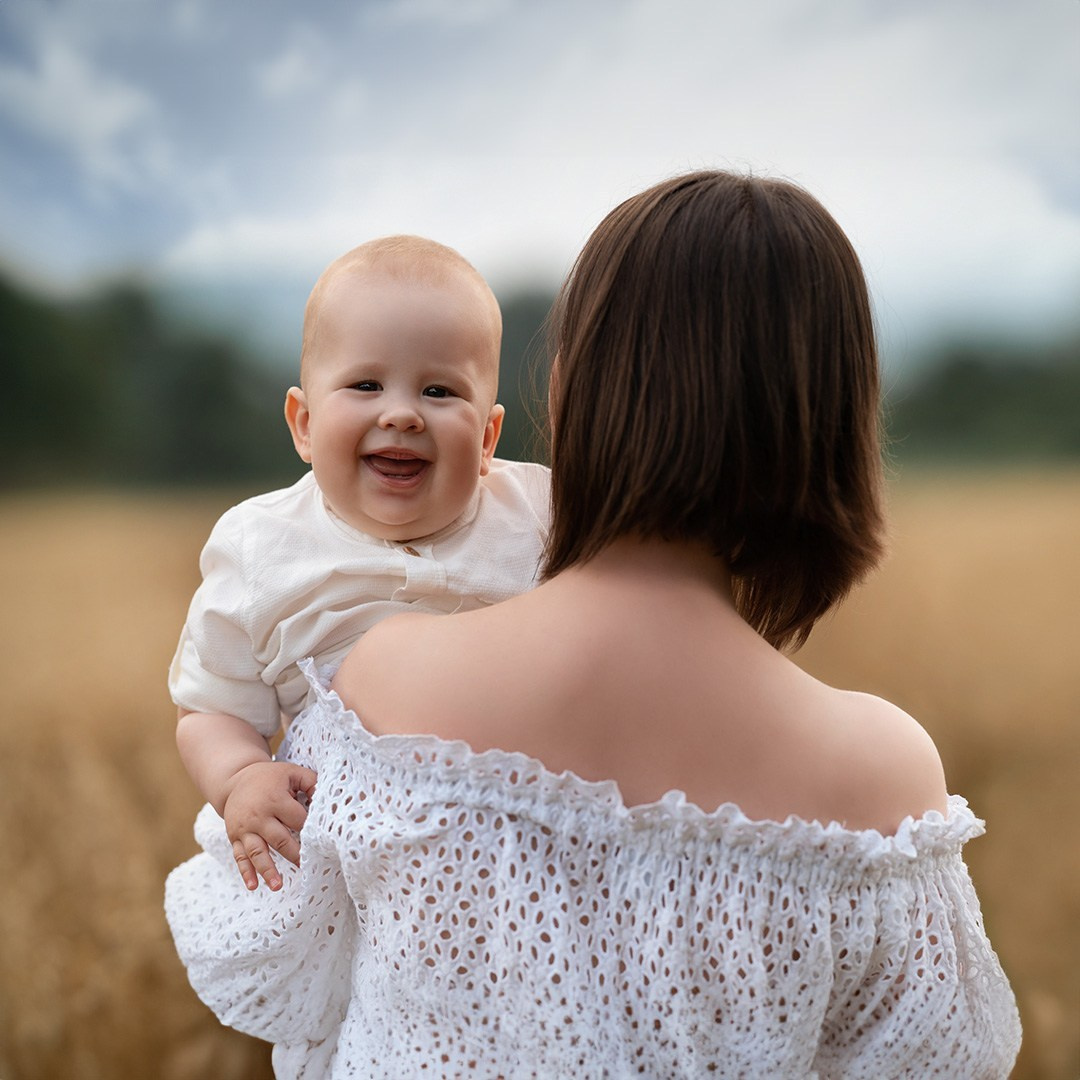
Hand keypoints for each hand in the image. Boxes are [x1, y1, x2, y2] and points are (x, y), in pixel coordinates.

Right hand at [221, 761, 317, 890]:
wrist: (235, 779)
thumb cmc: (270, 777)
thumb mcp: (292, 772)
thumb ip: (311, 782)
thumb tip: (327, 799)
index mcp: (275, 799)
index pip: (297, 819)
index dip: (310, 829)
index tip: (323, 842)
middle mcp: (259, 816)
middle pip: (279, 839)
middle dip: (293, 855)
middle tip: (306, 868)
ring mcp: (245, 828)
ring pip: (257, 852)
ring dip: (267, 870)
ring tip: (277, 886)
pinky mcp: (235, 837)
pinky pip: (239, 856)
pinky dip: (245, 872)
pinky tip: (253, 886)